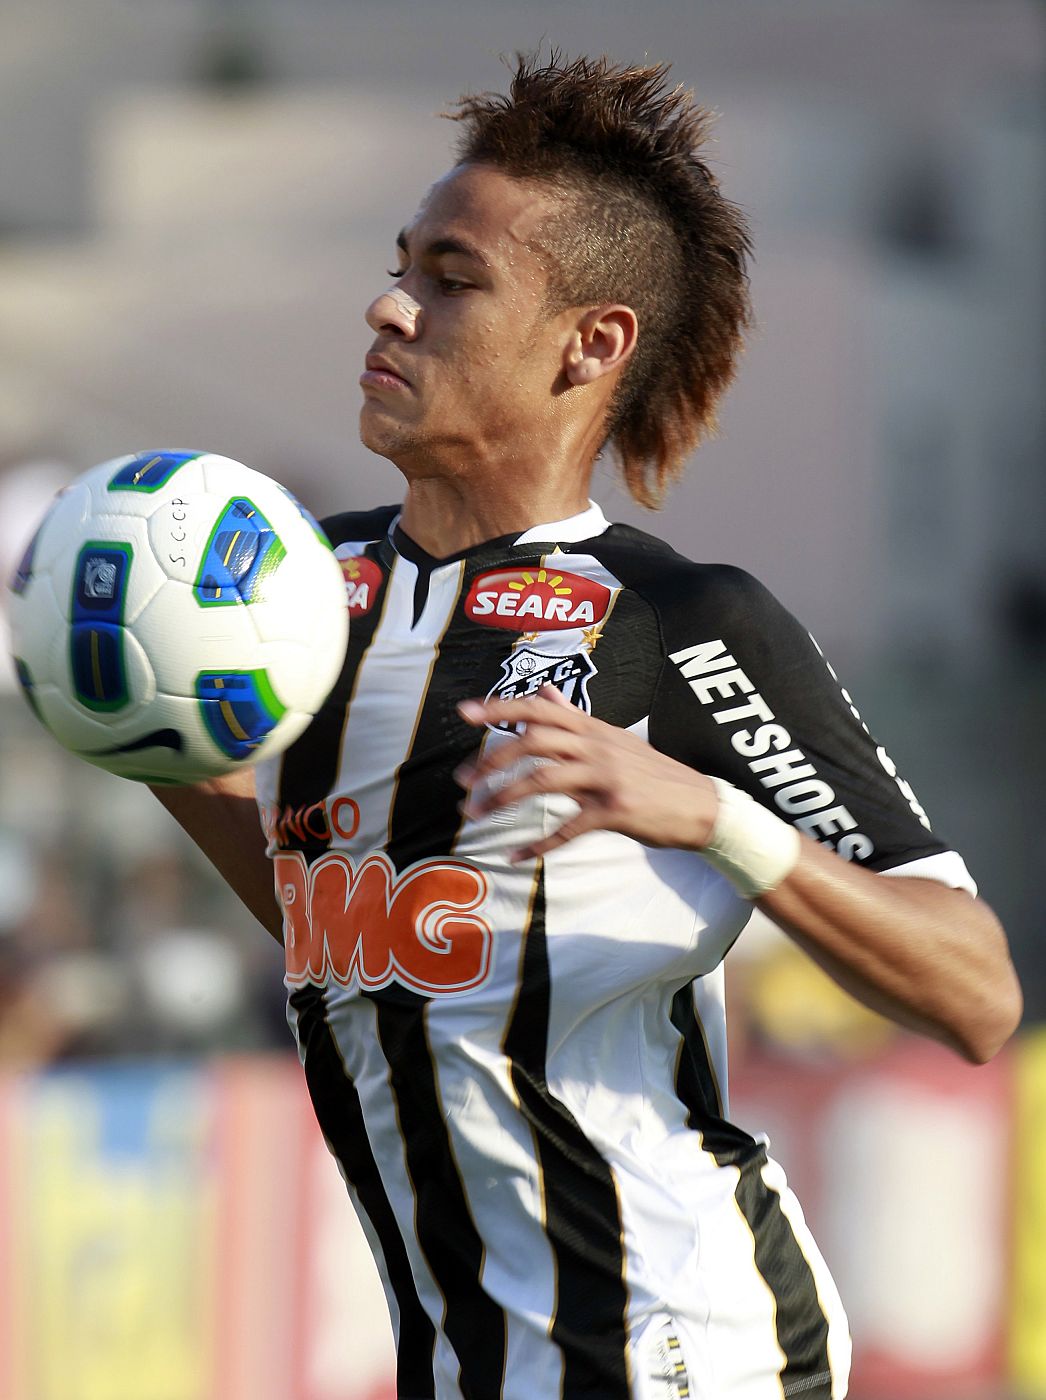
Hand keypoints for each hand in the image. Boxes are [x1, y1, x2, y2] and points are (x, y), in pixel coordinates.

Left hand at [455, 685, 718, 861]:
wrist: (701, 805)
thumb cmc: (653, 773)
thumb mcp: (614, 738)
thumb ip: (574, 717)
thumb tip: (544, 692)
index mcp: (592, 728)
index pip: (539, 708)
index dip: (499, 708)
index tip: (463, 713)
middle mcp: (596, 746)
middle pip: (533, 741)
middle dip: (491, 759)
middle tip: (462, 780)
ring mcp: (605, 778)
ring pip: (543, 780)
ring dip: (503, 797)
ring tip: (475, 813)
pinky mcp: (614, 811)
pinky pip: (567, 828)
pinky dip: (537, 845)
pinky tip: (515, 856)